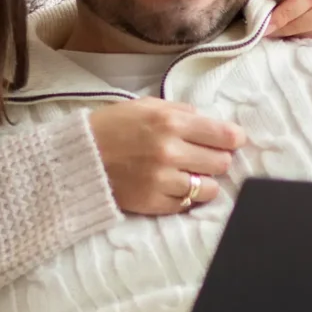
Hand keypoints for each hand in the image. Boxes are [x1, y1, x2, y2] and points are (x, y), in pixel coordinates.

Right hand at [89, 100, 245, 215]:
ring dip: (203, 181)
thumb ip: (180, 111)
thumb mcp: (145, 106)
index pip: (223, 135)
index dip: (234, 139)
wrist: (77, 158)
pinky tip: (173, 186)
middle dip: (217, 159)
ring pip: (209, 188)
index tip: (233, 141)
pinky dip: (185, 197)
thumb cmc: (111, 127)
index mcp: (170, 123)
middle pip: (221, 163)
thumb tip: (209, 121)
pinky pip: (186, 205)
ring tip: (190, 175)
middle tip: (205, 157)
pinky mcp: (153, 203)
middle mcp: (170, 152)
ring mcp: (162, 180)